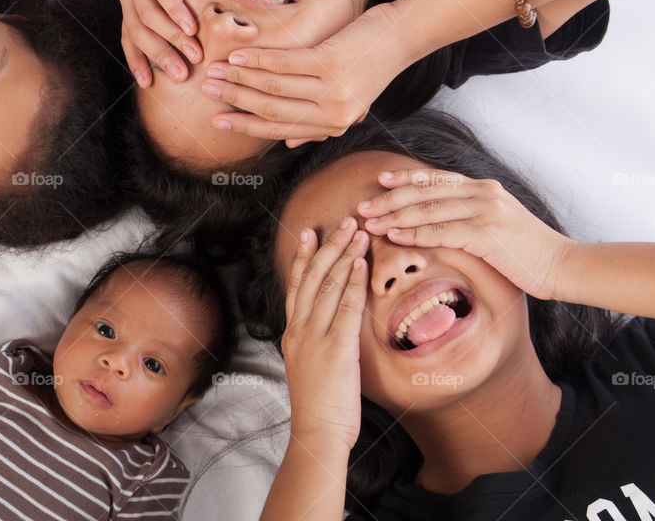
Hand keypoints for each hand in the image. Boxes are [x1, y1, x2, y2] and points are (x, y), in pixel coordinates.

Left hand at [117, 0, 199, 86]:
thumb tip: (191, 23)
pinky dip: (175, 11)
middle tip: (183, 76)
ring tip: (194, 54)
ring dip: (173, 39)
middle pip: (139, 32)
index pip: (129, 35)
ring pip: (150, 16)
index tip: (150, 84)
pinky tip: (190, 25)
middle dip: (160, 58)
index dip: (138, 61)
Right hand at [206, 3, 415, 145]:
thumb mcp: (347, 103)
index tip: (219, 120)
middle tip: (208, 89)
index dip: (246, 125)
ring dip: (239, 78)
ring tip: (216, 70)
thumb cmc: (370, 66)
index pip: (280, 129)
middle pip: (271, 109)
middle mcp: (333, 114)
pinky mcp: (331, 63)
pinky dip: (256, 60)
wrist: (401, 38)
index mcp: (334, 126)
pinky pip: (284, 64)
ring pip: (273, 87)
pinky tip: (238, 55)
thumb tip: (288, 144)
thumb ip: (318, 123)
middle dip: (234, 100)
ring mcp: (333, 90)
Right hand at [282, 218, 368, 451]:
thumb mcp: (309, 366)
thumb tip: (328, 325)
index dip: (303, 256)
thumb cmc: (318, 406)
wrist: (316, 433)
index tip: (308, 231)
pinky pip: (346, 309)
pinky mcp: (336, 349)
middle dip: (328, 246)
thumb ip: (315, 341)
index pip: (297, 285)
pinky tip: (362, 264)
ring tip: (356, 232)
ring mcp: (316, 338)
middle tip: (342, 220)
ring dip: (344, 256)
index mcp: (293, 333)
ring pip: (328, 286)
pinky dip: (354, 284)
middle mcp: (300, 329)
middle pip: (312, 278)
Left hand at [357, 169, 575, 299]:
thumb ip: (470, 217)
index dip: (406, 178)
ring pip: (428, 208)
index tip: (381, 180)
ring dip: (394, 215)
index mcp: (483, 188)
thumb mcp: (497, 225)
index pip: (437, 178)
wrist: (563, 265)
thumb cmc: (528, 252)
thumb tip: (441, 222)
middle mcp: (482, 192)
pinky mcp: (486, 232)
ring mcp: (485, 210)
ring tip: (369, 221)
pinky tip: (394, 235)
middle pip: (425, 190)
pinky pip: (440, 231)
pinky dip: (414, 232)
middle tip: (363, 205)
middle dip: (390, 197)